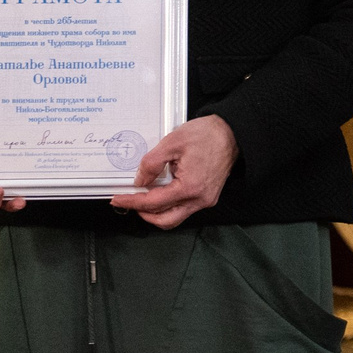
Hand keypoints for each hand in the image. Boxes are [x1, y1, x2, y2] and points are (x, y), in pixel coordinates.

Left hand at [110, 114, 236, 229]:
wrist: (233, 132)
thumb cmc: (209, 135)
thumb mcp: (172, 142)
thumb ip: (151, 163)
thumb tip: (140, 180)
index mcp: (190, 187)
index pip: (153, 203)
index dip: (132, 202)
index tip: (119, 199)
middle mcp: (200, 199)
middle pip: (165, 220)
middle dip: (144, 214)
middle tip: (130, 202)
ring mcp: (206, 199)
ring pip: (175, 217)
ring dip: (157, 212)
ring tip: (144, 199)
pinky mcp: (209, 196)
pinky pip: (185, 208)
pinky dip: (169, 205)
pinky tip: (162, 192)